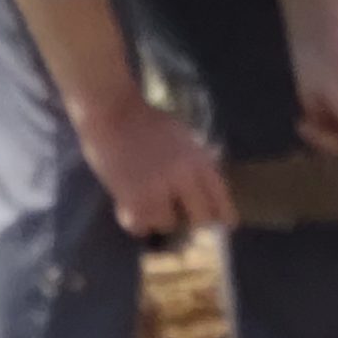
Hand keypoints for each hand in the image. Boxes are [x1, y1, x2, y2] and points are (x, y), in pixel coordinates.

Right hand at [73, 100, 235, 236]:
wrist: (113, 111)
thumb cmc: (148, 121)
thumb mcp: (184, 138)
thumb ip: (196, 162)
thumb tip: (207, 188)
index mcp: (199, 160)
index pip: (220, 198)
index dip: (224, 215)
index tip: (225, 225)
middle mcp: (183, 177)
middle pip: (200, 218)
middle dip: (192, 221)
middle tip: (182, 218)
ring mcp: (156, 189)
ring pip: (167, 224)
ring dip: (159, 219)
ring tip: (150, 207)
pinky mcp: (131, 198)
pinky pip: (139, 225)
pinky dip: (136, 222)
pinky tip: (132, 210)